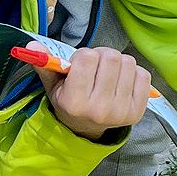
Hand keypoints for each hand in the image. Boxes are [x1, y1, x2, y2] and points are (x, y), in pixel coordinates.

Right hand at [28, 43, 150, 141]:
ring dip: (118, 63)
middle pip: (111, 57)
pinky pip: (144, 75)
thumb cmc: (70, 101)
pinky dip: (133, 73)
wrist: (87, 128)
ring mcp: (121, 111)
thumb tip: (32, 46)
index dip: (83, 56)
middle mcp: (99, 108)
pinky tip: (121, 82)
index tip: (80, 67)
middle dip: (102, 56)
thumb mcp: (53, 85)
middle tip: (96, 68)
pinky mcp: (138, 111)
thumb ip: (45, 64)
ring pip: (128, 63)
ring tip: (108, 75)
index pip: (87, 57)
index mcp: (75, 101)